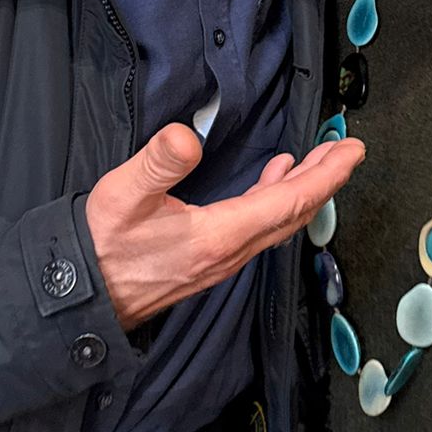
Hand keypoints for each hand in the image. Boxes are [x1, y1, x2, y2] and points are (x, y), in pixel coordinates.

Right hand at [86, 124, 364, 328]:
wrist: (81, 295)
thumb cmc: (100, 246)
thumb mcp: (123, 195)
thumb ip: (158, 163)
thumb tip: (189, 136)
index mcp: (218, 235)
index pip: (289, 202)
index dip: (326, 175)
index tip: (351, 151)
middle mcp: (229, 253)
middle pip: (293, 213)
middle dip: (325, 180)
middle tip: (346, 150)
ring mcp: (221, 260)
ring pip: (278, 222)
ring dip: (303, 190)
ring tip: (320, 161)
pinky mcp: (210, 260)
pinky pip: (258, 229)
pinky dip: (276, 199)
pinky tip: (272, 179)